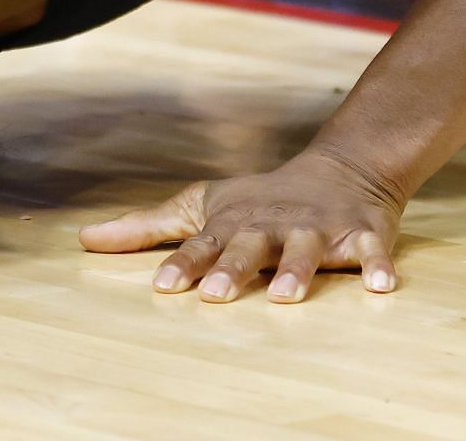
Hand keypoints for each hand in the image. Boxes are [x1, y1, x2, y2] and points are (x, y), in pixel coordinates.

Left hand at [79, 149, 403, 303]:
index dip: (184, 263)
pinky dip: (377, 266)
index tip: (163, 286)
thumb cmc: (259, 199)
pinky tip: (382, 286)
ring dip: (297, 271)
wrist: (342, 168)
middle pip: (250, 247)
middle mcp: (272, 226)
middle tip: (217, 294)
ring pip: (305, 250)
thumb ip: (146, 227)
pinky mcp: (361, 234)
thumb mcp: (202, 206)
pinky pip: (371, 252)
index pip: (203, 244)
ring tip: (286, 297)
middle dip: (234, 268)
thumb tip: (83, 239)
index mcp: (234, 222)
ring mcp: (316, 229)